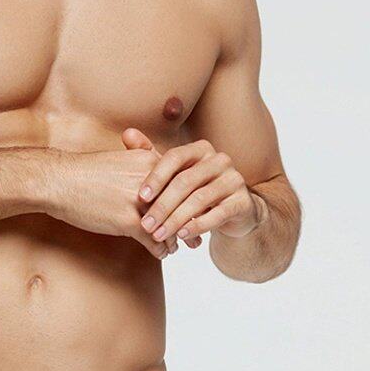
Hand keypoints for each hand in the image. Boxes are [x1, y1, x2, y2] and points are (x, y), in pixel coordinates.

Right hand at [44, 134, 183, 259]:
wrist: (58, 180)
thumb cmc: (85, 172)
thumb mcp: (119, 159)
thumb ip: (141, 165)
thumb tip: (155, 181)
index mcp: (149, 161)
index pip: (181, 181)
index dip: (191, 199)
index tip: (196, 210)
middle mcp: (150, 179)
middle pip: (182, 203)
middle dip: (190, 221)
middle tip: (197, 233)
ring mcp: (139, 201)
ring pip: (170, 224)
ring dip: (176, 238)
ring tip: (180, 246)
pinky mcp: (127, 220)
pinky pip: (154, 240)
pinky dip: (160, 250)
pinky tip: (161, 255)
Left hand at [132, 135, 261, 247]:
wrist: (232, 212)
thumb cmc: (196, 190)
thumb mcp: (174, 174)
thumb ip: (150, 155)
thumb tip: (127, 134)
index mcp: (200, 149)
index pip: (175, 157)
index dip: (156, 177)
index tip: (140, 197)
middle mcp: (220, 160)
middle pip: (185, 181)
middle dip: (162, 205)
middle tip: (146, 225)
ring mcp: (234, 180)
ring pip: (199, 200)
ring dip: (176, 220)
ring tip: (159, 235)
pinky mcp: (243, 201)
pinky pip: (218, 214)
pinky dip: (197, 226)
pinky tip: (182, 236)